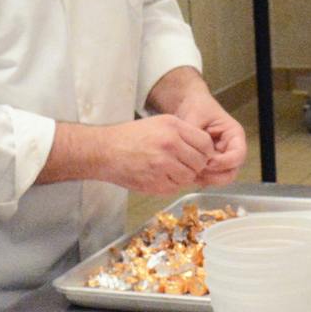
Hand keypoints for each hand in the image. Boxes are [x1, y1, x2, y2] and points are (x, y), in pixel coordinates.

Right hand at [100, 114, 215, 192]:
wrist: (105, 151)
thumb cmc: (131, 136)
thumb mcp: (159, 123)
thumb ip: (183, 134)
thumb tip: (205, 151)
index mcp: (173, 127)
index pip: (205, 143)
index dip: (205, 151)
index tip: (199, 154)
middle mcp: (170, 145)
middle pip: (200, 162)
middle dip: (195, 166)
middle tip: (184, 164)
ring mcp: (163, 165)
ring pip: (189, 177)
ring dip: (183, 176)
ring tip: (170, 170)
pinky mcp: (155, 183)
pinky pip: (175, 188)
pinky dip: (171, 185)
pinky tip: (159, 176)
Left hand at [172, 93, 246, 186]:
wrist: (187, 105)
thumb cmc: (197, 107)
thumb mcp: (197, 116)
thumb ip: (196, 135)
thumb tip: (195, 153)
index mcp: (234, 135)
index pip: (238, 155)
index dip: (225, 162)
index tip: (209, 162)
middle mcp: (230, 150)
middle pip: (231, 172)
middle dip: (215, 176)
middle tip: (198, 171)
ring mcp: (220, 159)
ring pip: (220, 179)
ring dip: (206, 180)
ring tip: (190, 172)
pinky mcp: (209, 165)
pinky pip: (208, 178)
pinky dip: (199, 179)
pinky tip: (186, 173)